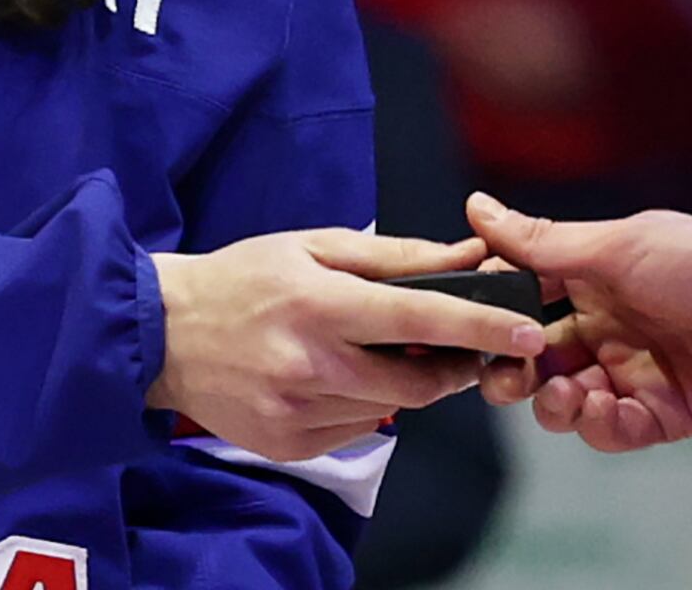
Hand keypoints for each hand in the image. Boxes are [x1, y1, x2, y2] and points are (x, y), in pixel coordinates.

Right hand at [146, 228, 546, 463]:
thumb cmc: (244, 278)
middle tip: (464, 349)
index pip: (421, 320)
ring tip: (386, 354)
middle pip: (417, 384)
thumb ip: (396, 256)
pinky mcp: (288, 445)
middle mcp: (312, 365)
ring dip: (408, 385)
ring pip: (390, 411)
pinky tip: (342, 377)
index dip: (481, 327)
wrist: (162, 335)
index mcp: (322, 305)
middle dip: (455, 368)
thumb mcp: (315, 246)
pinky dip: (367, 405)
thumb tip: (467, 256)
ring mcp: (298, 412)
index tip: (529, 330)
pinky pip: (355, 430)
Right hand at [466, 191, 691, 451]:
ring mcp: (634, 373)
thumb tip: (475, 206)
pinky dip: (599, 426)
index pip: (523, 303)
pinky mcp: (663, 415)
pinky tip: (605, 408)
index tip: (471, 321)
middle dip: (513, 372)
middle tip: (511, 373)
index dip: (494, 316)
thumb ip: (543, 243)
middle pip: (535, 361)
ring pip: (565, 403)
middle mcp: (607, 327)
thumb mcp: (620, 247)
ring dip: (554, 403)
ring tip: (570, 392)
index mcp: (593, 280)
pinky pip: (612, 431)